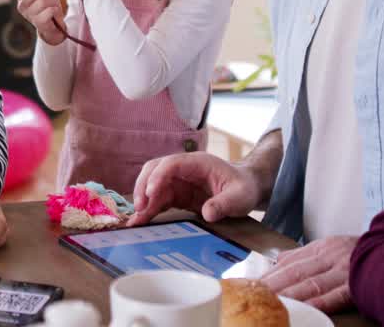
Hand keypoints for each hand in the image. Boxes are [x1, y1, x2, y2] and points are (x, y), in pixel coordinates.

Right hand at [13, 0, 67, 45]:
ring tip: (53, 5)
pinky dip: (55, 9)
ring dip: (52, 1)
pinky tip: (54, 12)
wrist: (54, 26)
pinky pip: (50, 10)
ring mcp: (29, 15)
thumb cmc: (48, 7)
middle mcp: (22, 6)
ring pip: (42, 1)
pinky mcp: (38, 23)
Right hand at [129, 152, 267, 225]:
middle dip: (143, 187)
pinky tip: (141, 221)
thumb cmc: (243, 188)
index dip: (158, 176)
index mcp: (197, 163)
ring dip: (143, 200)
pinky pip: (157, 199)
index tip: (150, 193)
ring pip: (152, 185)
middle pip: (154, 170)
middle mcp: (183, 169)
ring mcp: (178, 181)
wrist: (246, 189)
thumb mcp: (240, 197)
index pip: (171, 164)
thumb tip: (208, 213)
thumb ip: (225, 204)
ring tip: (137, 219)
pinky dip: (149, 209)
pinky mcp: (177, 195)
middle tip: (139, 208)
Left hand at [261, 235, 357, 313]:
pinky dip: (321, 302)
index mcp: (320, 249)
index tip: (252, 284)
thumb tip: (279, 260)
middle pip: (295, 272)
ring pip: (312, 284)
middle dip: (273, 285)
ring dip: (291, 294)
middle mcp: (329, 258)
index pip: (289, 262)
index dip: (269, 274)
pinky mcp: (357, 286)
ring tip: (273, 303)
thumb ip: (304, 255)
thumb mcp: (331, 246)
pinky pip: (336, 295)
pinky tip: (307, 309)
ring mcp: (343, 272)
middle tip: (255, 294)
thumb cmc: (359, 253)